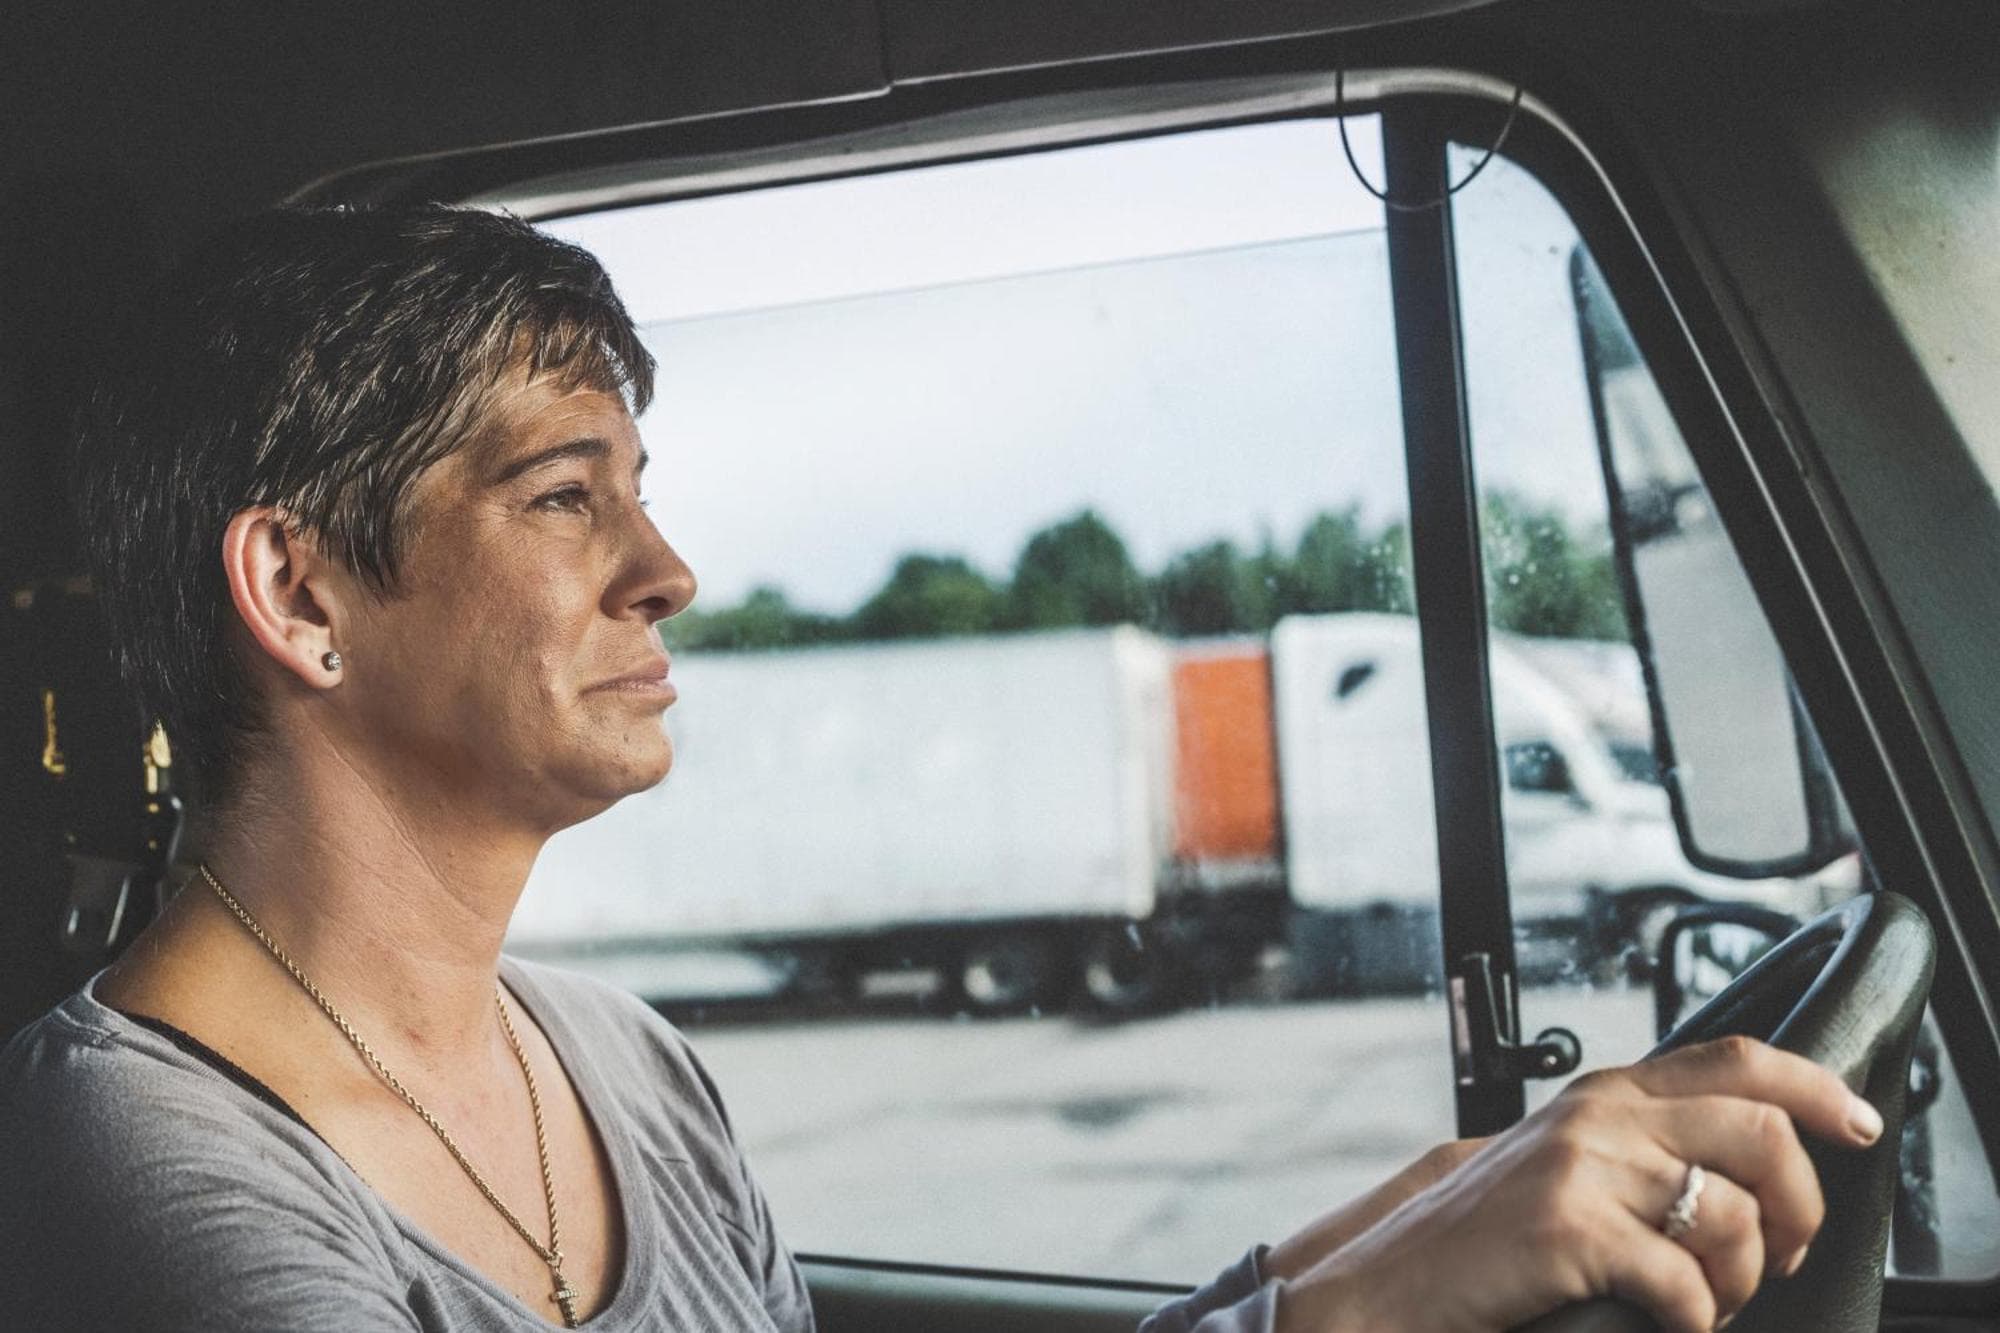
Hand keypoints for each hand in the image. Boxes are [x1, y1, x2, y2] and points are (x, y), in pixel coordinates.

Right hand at [1274, 1036, 1884, 1332]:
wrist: (1395, 1277)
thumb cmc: (1484, 1236)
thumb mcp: (1565, 1163)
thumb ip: (1638, 1144)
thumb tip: (1741, 1170)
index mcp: (1605, 1094)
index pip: (1736, 1059)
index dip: (1814, 1087)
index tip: (1857, 1124)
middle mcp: (1600, 1115)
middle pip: (1759, 1130)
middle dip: (1796, 1206)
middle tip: (1778, 1254)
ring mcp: (1583, 1167)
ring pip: (1732, 1214)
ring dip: (1741, 1279)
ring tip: (1707, 1300)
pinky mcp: (1572, 1229)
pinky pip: (1685, 1283)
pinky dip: (1695, 1318)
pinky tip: (1664, 1320)